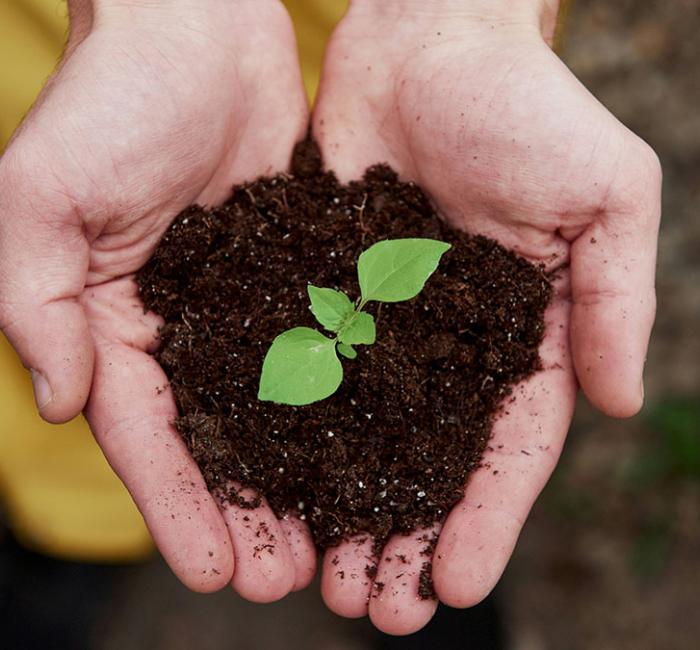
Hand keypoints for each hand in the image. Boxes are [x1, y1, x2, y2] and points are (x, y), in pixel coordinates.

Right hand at [0, 0, 316, 599]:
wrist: (197, 28)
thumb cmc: (113, 98)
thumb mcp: (42, 197)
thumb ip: (37, 303)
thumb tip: (64, 405)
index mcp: (115, 322)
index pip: (145, 436)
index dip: (177, 506)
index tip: (214, 571)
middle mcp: (182, 326)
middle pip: (215, 441)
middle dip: (245, 513)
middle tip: (286, 581)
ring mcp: (246, 304)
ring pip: (276, 411)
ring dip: (300, 478)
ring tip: (334, 543)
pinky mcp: (298, 273)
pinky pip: (321, 349)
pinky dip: (342, 404)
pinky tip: (372, 448)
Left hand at [313, 0, 660, 633]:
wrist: (429, 40)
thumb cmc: (527, 105)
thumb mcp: (604, 196)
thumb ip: (616, 299)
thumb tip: (624, 402)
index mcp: (522, 331)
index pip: (507, 448)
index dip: (483, 519)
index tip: (452, 586)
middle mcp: (450, 341)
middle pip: (428, 461)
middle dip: (405, 537)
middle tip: (376, 611)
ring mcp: (383, 322)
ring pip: (361, 435)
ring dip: (345, 509)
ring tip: (323, 581)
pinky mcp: (326, 289)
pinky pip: (307, 372)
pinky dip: (293, 433)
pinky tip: (271, 486)